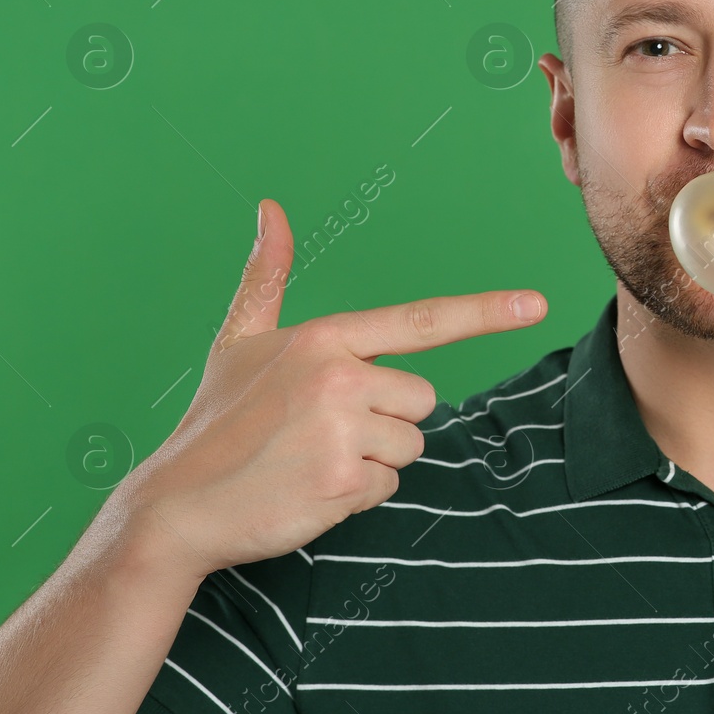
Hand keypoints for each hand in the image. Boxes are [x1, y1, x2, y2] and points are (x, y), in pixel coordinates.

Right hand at [113, 198, 546, 579]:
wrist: (177, 505)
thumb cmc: (214, 422)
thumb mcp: (237, 340)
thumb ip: (266, 276)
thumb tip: (270, 209)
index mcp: (324, 338)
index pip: (419, 320)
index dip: (484, 312)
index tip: (535, 305)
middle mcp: (339, 377)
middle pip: (421, 399)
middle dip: (385, 420)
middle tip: (319, 431)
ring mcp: (343, 430)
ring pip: (409, 446)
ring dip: (371, 461)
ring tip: (310, 459)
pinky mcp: (344, 480)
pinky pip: (387, 487)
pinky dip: (356, 496)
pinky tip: (309, 488)